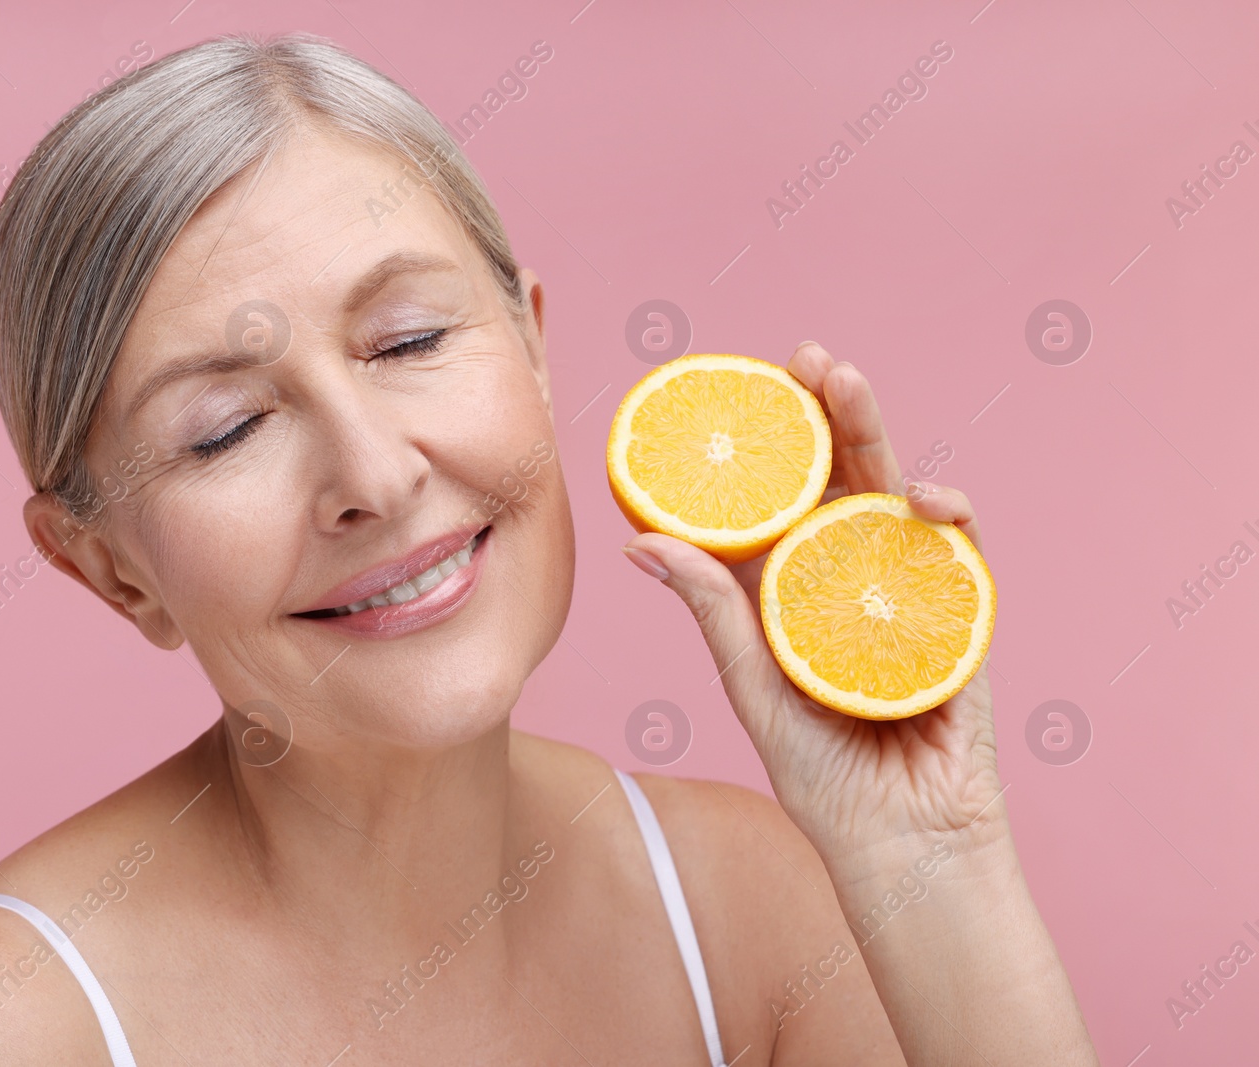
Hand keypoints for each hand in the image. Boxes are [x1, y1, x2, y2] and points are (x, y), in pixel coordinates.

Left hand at [621, 341, 1005, 872]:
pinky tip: (924, 495)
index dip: (774, 442)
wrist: (900, 845)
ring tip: (849, 385)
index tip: (746, 387)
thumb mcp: (753, 686)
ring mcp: (911, 592)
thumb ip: (714, 610)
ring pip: (897, 496)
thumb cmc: (824, 777)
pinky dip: (947, 518)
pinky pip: (959, 553)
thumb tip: (639, 541)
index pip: (787, 499)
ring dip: (880, 436)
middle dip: (832, 412)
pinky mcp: (961, 617)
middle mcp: (855, 580)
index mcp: (799, 590)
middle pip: (846, 479)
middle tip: (809, 357)